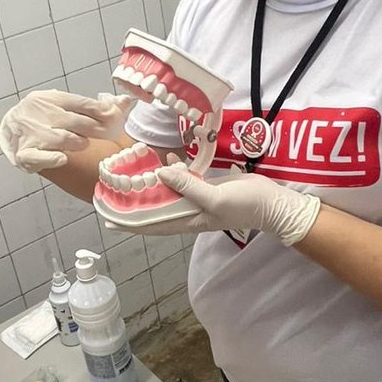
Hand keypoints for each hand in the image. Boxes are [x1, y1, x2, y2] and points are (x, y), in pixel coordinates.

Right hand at [0, 90, 134, 173]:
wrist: (10, 126)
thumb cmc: (44, 115)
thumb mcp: (63, 104)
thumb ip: (93, 106)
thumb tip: (127, 102)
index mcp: (51, 98)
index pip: (82, 103)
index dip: (103, 110)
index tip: (117, 117)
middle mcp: (40, 113)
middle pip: (76, 121)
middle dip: (97, 128)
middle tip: (108, 134)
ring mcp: (31, 134)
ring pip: (63, 139)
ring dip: (79, 142)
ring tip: (82, 143)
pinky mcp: (24, 153)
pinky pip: (41, 157)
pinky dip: (54, 158)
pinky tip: (63, 158)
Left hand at [106, 161, 319, 244]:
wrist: (272, 203)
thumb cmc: (244, 205)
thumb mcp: (214, 197)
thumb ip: (187, 186)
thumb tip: (160, 172)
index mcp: (187, 220)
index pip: (151, 224)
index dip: (129, 222)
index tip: (108, 218)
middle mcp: (188, 212)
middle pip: (154, 209)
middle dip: (133, 203)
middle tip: (112, 193)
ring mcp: (197, 200)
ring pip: (167, 194)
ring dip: (151, 185)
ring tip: (133, 173)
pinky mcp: (208, 188)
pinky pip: (184, 180)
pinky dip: (174, 170)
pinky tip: (168, 158)